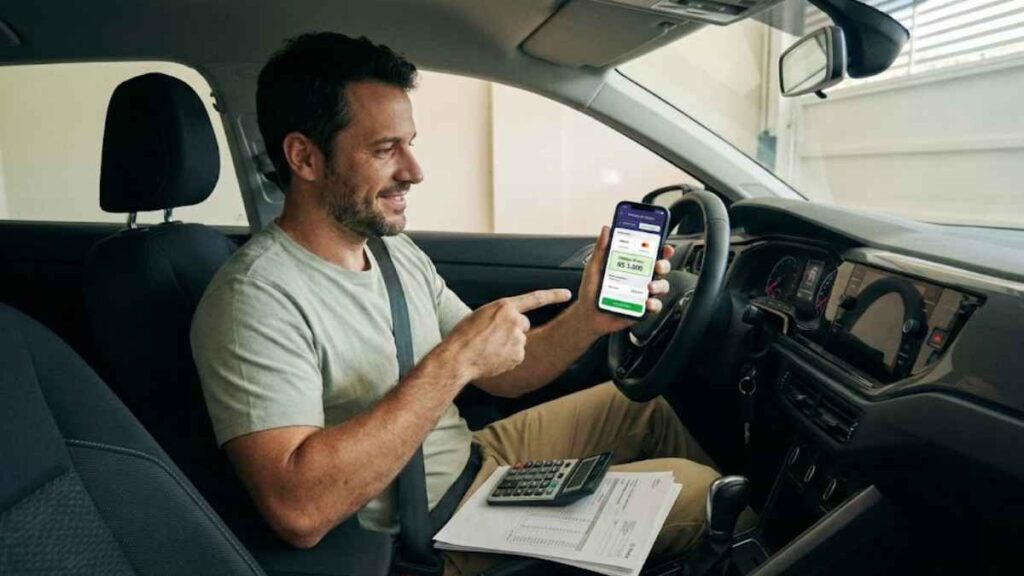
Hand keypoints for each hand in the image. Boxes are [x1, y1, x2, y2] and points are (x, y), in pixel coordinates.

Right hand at [438, 288, 572, 381]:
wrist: (459, 357)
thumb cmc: (464, 336)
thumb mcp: (481, 315)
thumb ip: (500, 316)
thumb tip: (510, 325)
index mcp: (504, 306)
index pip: (535, 298)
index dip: (553, 295)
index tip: (567, 294)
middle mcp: (515, 320)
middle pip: (523, 324)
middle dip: (513, 329)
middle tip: (492, 336)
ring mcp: (518, 339)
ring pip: (519, 341)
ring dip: (508, 344)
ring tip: (489, 348)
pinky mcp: (518, 355)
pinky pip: (516, 355)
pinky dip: (507, 357)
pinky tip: (492, 357)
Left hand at [571, 225, 673, 336]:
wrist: (588, 314)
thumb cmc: (591, 291)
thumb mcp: (594, 267)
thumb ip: (601, 249)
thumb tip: (606, 230)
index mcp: (631, 265)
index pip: (650, 254)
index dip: (661, 248)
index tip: (665, 246)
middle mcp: (640, 278)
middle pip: (661, 268)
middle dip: (664, 265)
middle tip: (657, 265)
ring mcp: (643, 293)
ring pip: (662, 286)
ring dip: (660, 285)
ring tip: (650, 287)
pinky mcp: (642, 309)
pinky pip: (655, 306)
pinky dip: (654, 304)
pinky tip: (647, 303)